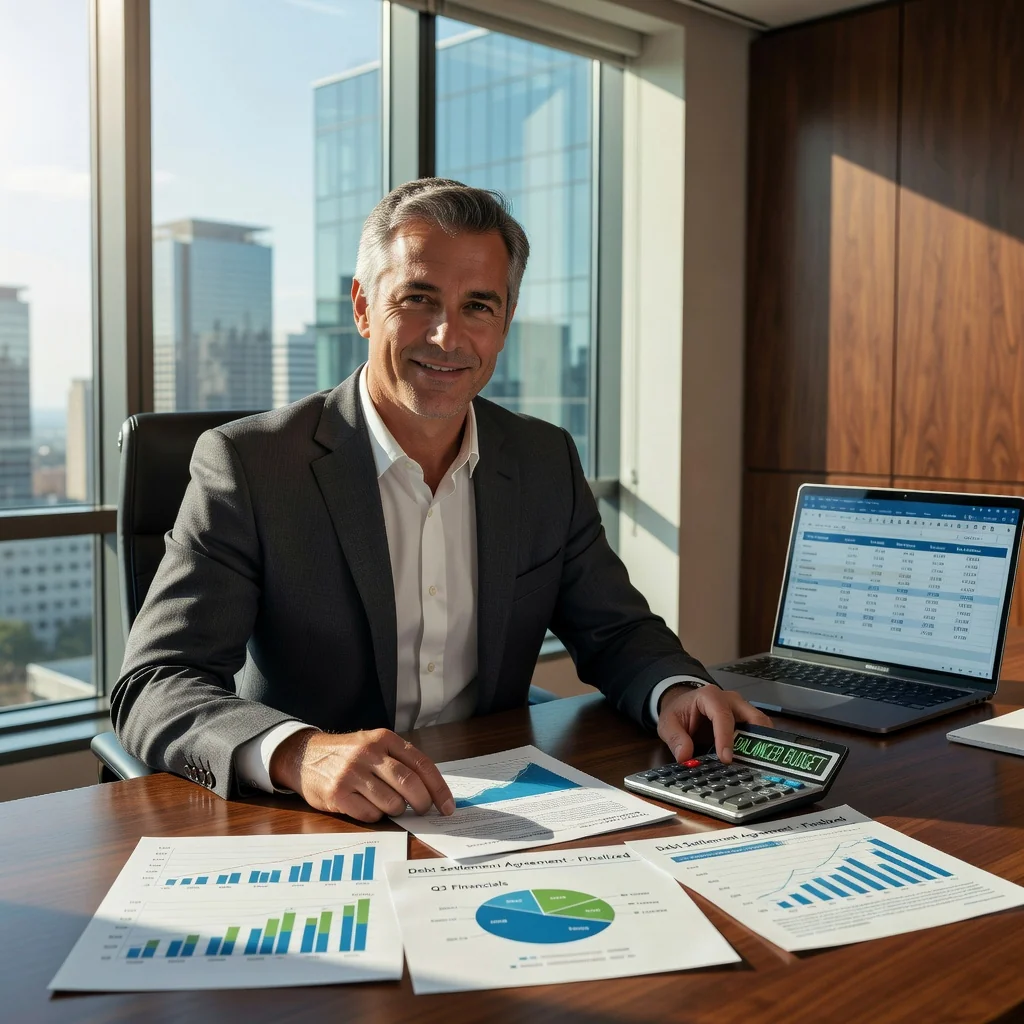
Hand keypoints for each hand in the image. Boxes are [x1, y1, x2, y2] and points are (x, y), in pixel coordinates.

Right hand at [269, 727, 454, 821]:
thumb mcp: (374, 745)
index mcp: (384, 739)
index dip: (439, 788)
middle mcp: (368, 753)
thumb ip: (400, 761)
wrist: (304, 756)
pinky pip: (370, 814)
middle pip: (409, 784)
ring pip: (392, 803)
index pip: (422, 764)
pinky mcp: (337, 794)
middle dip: (422, 803)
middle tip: (423, 811)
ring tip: (388, 804)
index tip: (448, 806)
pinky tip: (368, 806)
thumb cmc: (348, 754)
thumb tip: (432, 790)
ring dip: (396, 810)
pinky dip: (376, 815)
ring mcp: (352, 773)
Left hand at [657, 685, 771, 763]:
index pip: (722, 716)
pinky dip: (759, 747)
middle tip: (754, 763)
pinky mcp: (747, 720)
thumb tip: (685, 757)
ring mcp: (742, 709)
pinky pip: (759, 732)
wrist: (683, 705)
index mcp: (710, 696)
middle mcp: (731, 700)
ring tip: (757, 765)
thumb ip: (675, 739)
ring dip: (761, 745)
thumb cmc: (678, 712)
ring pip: (761, 725)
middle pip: (753, 717)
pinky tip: (754, 762)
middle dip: (756, 739)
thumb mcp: (667, 723)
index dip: (725, 737)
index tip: (725, 758)